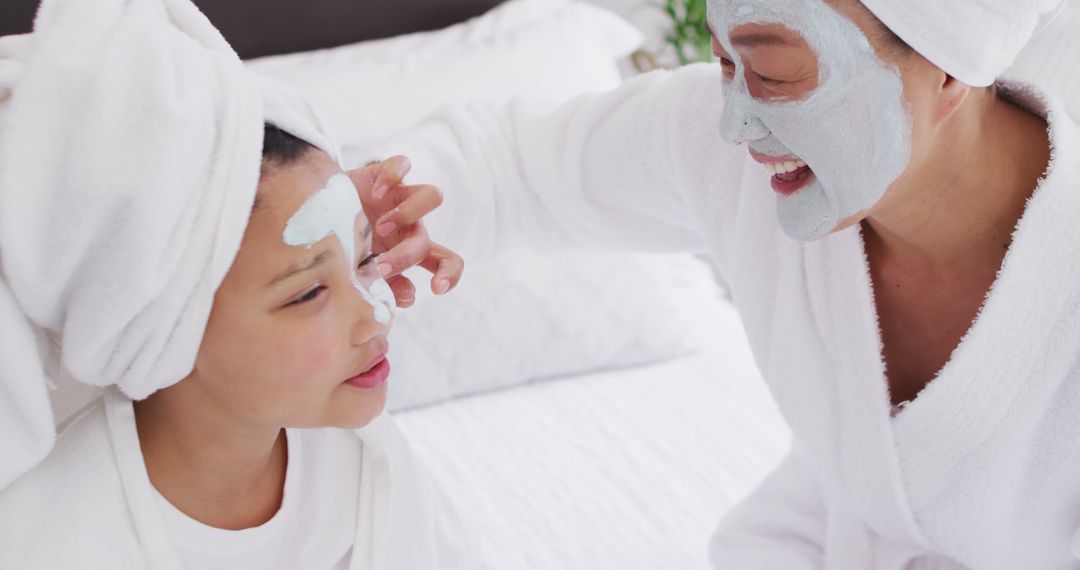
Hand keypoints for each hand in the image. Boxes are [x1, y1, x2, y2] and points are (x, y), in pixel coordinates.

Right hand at [347, 156, 463, 307]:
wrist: (314, 209)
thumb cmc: (342, 245)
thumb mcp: (359, 271)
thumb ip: (386, 289)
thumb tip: (411, 296)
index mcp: (410, 249)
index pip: (446, 260)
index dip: (449, 274)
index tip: (436, 289)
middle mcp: (409, 223)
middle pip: (424, 241)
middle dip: (403, 258)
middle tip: (378, 267)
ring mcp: (399, 197)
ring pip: (432, 196)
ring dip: (408, 214)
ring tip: (379, 226)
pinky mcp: (383, 173)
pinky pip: (402, 165)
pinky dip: (391, 178)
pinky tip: (374, 193)